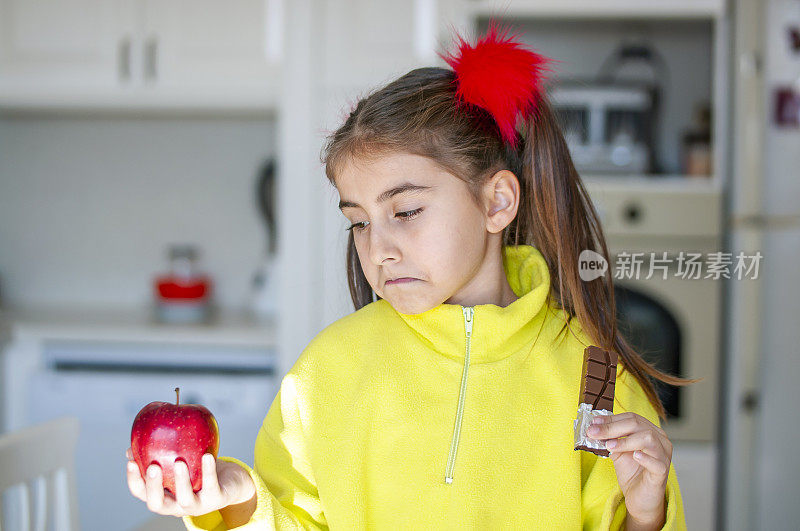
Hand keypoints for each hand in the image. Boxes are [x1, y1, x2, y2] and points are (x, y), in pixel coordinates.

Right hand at [125, 446, 254, 517]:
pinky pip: (211, 486)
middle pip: (158, 504)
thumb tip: (132, 447)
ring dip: (181, 481)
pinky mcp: (216, 499)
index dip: (134, 480)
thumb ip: (159, 456)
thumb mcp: (179, 463)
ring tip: (179, 462)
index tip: (131, 462)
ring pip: (185, 499)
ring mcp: (197, 505)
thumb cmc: (199, 471)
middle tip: (153, 466)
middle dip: (153, 487)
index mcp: (165, 496)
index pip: (142, 493)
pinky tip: (206, 456)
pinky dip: (208, 471)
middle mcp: (177, 505)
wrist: (230, 483)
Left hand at [586, 412, 669, 525]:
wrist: (640, 498)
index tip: (594, 422)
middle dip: (612, 428)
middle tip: (593, 432)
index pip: (631, 418)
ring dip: (625, 441)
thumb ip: (610, 439)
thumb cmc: (632, 473)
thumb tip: (594, 429)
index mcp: (651, 432)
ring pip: (648, 439)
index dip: (611, 419)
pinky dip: (645, 458)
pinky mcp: (663, 472)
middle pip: (637, 425)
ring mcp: (664, 456)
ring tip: (609, 445)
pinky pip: (657, 463)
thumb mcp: (618, 452)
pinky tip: (634, 455)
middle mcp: (661, 441)